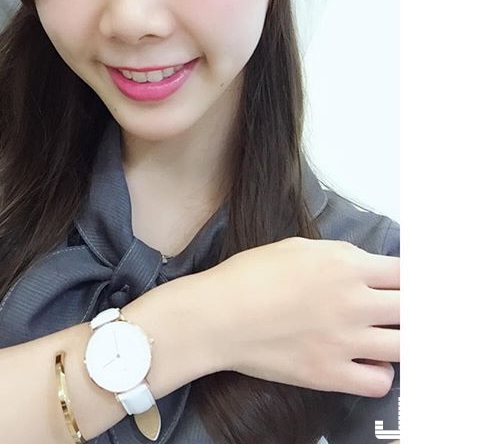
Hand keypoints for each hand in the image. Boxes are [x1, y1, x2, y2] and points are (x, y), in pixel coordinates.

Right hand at [197, 237, 399, 396]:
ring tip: (385, 334)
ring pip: (405, 346)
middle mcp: (352, 302)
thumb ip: (339, 255)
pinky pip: (380, 382)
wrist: (218, 315)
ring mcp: (344, 341)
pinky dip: (382, 373)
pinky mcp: (330, 374)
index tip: (407, 283)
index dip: (411, 278)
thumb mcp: (296, 247)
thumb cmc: (248, 276)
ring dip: (400, 338)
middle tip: (399, 308)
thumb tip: (364, 266)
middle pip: (412, 308)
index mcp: (344, 265)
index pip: (405, 272)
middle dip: (410, 306)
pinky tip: (368, 361)